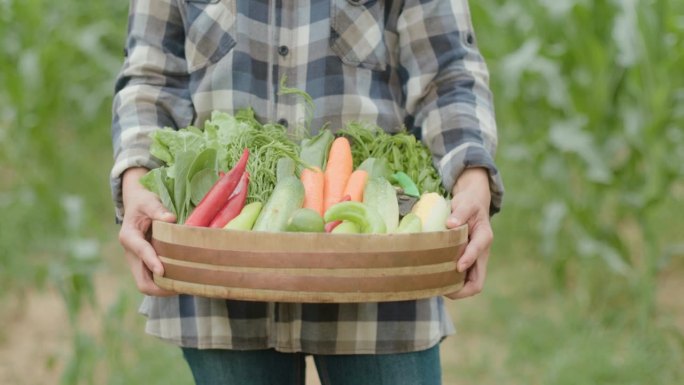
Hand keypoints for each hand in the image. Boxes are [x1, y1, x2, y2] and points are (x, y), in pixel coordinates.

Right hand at [119, 167, 176, 295]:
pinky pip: (153, 280)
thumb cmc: (143, 202)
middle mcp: (131, 253)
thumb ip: (158, 210)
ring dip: (164, 289)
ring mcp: (137, 261)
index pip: (140, 252)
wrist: (136, 206)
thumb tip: (171, 219)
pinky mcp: (145, 264)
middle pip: (141, 281)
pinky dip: (166, 284)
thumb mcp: (149, 201)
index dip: (151, 261)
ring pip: (147, 284)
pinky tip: (183, 281)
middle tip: (181, 287)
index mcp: (129, 236)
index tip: (162, 271)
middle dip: (159, 288)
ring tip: (186, 287)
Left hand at [444, 168, 492, 299]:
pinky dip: (451, 284)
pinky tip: (435, 282)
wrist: (473, 205)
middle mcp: (481, 253)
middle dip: (461, 290)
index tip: (457, 266)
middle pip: (477, 282)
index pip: (478, 252)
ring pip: (469, 284)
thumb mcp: (466, 203)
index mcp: (484, 237)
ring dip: (455, 290)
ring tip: (436, 289)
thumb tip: (451, 224)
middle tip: (442, 290)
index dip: (468, 260)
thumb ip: (461, 212)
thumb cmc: (469, 204)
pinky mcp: (467, 262)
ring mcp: (475, 260)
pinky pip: (462, 280)